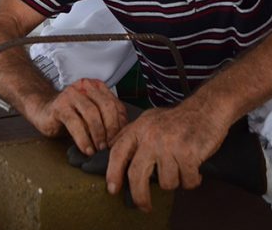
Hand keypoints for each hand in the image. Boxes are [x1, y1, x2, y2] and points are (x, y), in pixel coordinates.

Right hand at [28, 78, 127, 154]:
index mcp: (97, 87)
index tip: (120, 143)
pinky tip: (87, 150)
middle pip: (106, 106)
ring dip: (98, 135)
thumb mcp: (93, 117)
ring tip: (99, 150)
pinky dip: (83, 139)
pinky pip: (75, 122)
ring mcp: (71, 94)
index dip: (120, 126)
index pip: (116, 105)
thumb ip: (107, 121)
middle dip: (111, 130)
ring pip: (91, 113)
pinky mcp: (60, 105)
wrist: (44, 112)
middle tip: (111, 148)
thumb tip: (124, 139)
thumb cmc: (72, 117)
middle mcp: (85, 87)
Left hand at [106, 105, 227, 211]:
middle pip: (136, 174)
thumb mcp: (148, 120)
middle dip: (139, 196)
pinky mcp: (188, 154)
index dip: (112, 173)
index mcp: (138, 129)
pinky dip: (191, 181)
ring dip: (175, 181)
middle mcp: (150, 137)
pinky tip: (194, 169)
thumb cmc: (176, 118)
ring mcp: (169, 145)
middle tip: (143, 206)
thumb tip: (111, 149)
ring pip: (165, 182)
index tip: (112, 189)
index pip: (118, 152)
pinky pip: (186, 182)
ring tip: (180, 168)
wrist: (205, 110)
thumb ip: (130, 134)